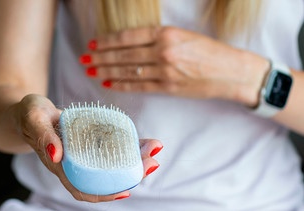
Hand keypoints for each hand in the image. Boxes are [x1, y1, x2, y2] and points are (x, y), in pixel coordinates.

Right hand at [13, 94, 162, 201]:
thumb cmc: (29, 115)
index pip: (82, 188)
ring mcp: (83, 152)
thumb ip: (43, 135)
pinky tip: (139, 139)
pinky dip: (126, 144)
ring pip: (111, 162)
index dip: (104, 194)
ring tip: (153, 148)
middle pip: (104, 177)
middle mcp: (74, 162)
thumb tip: (57, 155)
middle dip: (130, 173)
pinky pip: (109, 146)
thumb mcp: (33, 118)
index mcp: (60, 165)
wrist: (29, 111)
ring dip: (133, 158)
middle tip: (152, 161)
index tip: (126, 191)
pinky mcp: (88, 140)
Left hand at [80, 27, 268, 106]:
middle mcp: (163, 51)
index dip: (107, 41)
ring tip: (90, 71)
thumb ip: (158, 39)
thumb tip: (131, 46)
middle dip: (100, 57)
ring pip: (127, 71)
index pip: (128, 37)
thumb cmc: (211, 52)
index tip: (93, 44)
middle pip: (123, 55)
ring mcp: (165, 71)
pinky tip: (108, 83)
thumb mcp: (184, 35)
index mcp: (167, 33)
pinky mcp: (168, 88)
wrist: (234, 72)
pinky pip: (139, 86)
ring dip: (106, 71)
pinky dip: (121, 85)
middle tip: (84, 59)